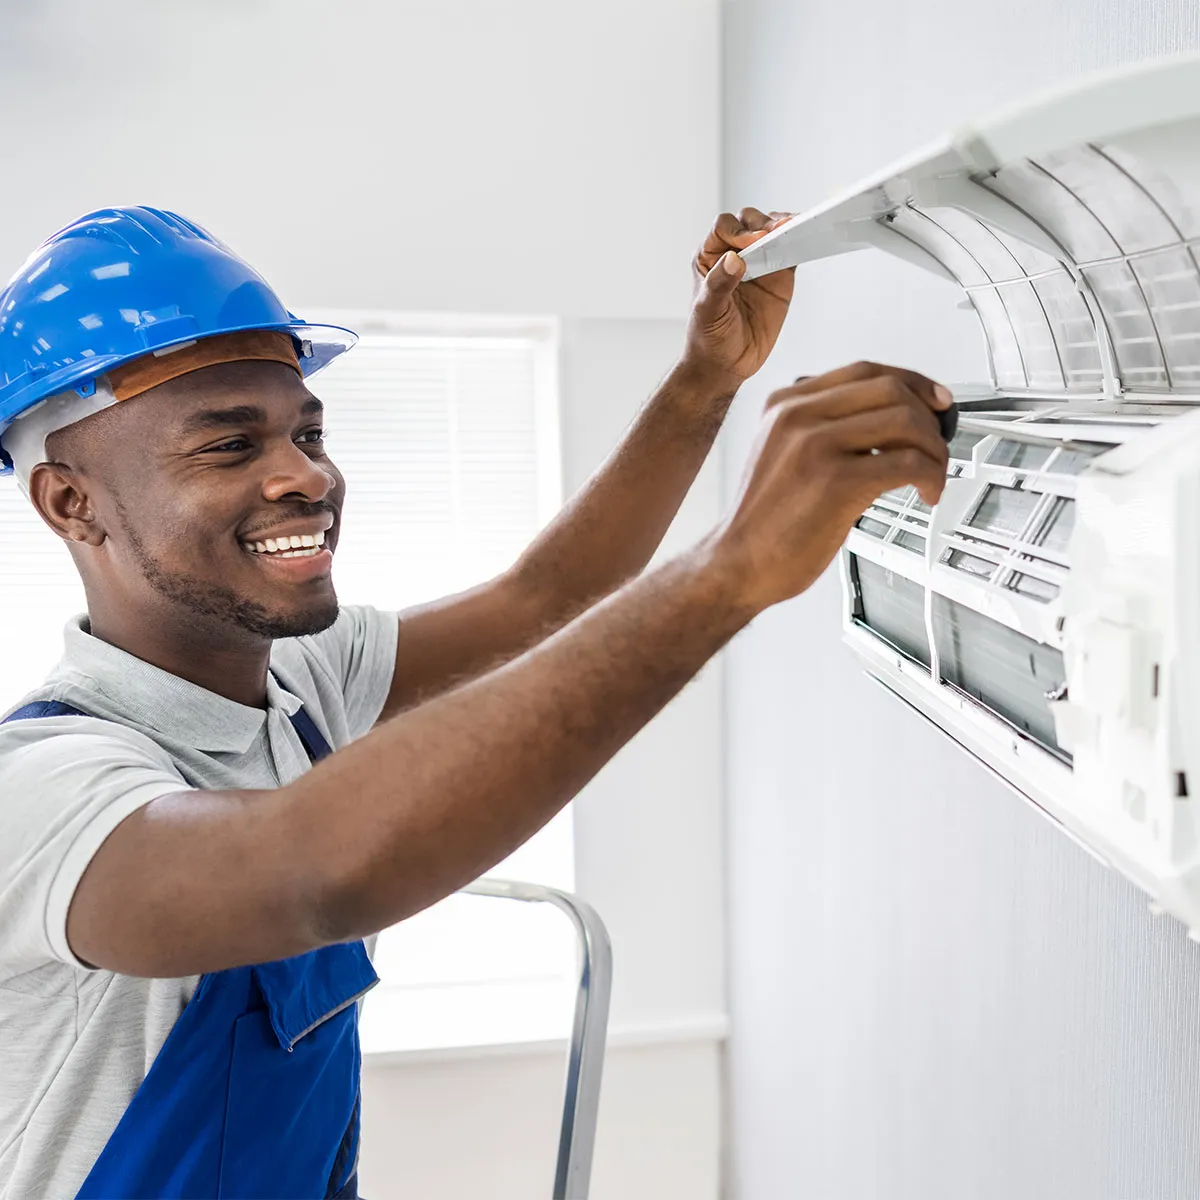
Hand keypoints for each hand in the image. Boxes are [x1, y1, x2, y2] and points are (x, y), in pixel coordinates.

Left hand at [679, 208, 795, 390]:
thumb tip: (734, 259)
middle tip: (773, 235)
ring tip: (792, 229)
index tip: (752, 243)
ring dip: (782, 226)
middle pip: (749, 221)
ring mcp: (758, 262)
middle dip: (762, 223)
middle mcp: (734, 253)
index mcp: (709, 257)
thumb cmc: (709, 338)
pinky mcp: (780, 274)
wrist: (728, 364)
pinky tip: (805, 237)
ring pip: (771, 230)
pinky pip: (791, 249)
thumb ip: (718, 285)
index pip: (723, 228)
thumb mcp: (708, 312)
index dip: (738, 230)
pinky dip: (799, 240)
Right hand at [705, 362, 952, 613]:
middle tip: (938, 445)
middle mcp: (797, 416)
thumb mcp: (780, 454)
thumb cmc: (765, 523)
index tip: (935, 400)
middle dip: (928, 417)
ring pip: (905, 421)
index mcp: (784, 404)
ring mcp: (815, 445)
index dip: (912, 382)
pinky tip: (926, 493)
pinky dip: (931, 476)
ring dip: (934, 449)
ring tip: (933, 475)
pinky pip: (906, 463)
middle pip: (889, 389)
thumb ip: (820, 429)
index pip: (863, 371)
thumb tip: (887, 423)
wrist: (737, 564)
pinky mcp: (836, 480)